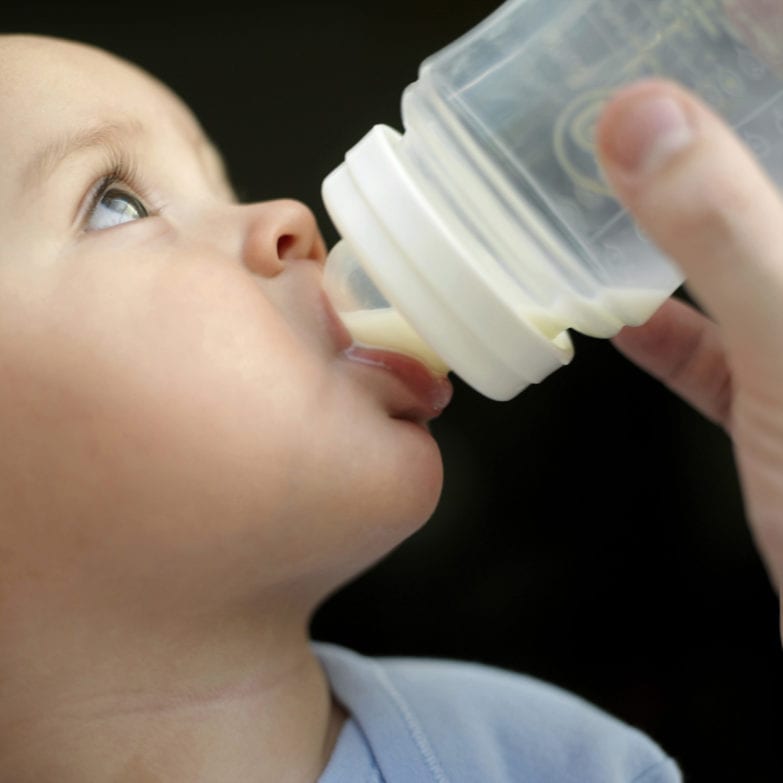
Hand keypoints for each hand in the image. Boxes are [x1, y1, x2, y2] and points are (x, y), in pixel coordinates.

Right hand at [596, 80, 782, 626]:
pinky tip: (616, 315)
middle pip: (773, 167)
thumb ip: (723, 227)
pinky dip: (665, 327)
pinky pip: (720, 342)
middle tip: (637, 81)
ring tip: (606, 182)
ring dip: (675, 221)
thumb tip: (638, 120)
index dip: (757, 38)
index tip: (691, 16)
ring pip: (743, 251)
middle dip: (708, 119)